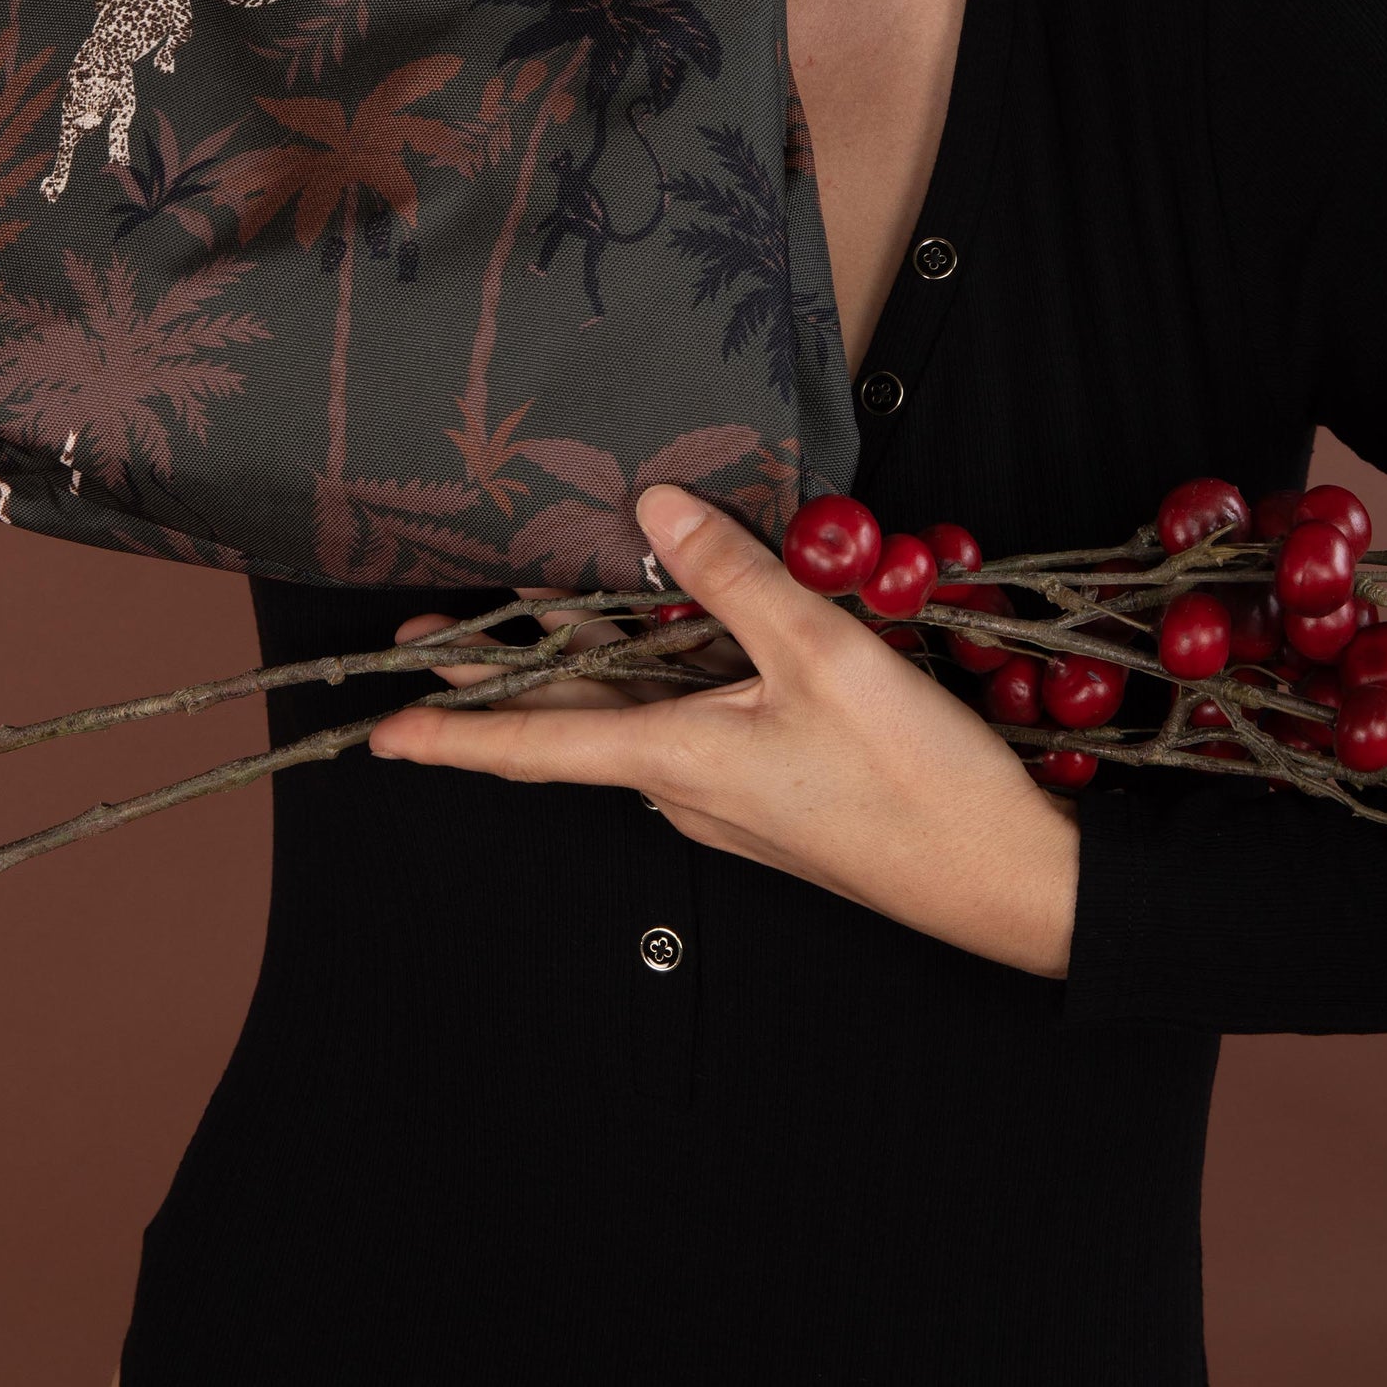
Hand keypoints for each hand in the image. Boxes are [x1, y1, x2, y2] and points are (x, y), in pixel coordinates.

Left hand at [368, 485, 1080, 979]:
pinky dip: (673, 671)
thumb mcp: (820, 654)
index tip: (380, 736)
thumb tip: (653, 507)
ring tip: (559, 598)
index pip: (534, 744)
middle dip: (510, 667)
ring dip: (600, 657)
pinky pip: (696, 723)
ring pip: (640, 713)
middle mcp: (684, 789)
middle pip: (578, 716)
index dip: (454, 732)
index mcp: (674, 761)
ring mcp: (729, 798)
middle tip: (436, 627)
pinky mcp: (774, 795)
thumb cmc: (913, 779)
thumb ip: (733, 575)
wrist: (1006, 880)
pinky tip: (698, 626)